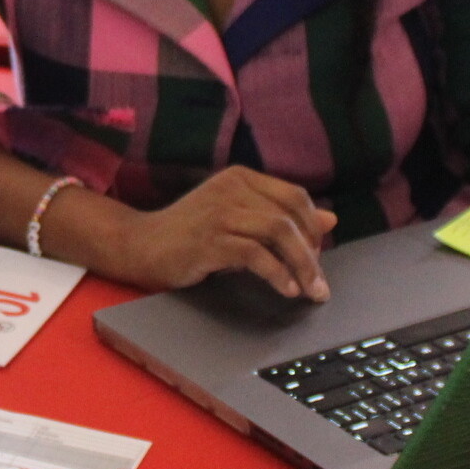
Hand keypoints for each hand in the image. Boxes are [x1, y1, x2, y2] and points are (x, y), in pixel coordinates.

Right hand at [58, 166, 335, 298]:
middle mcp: (232, 189)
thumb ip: (279, 217)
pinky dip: (277, 274)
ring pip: (278, 232)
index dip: (313, 227)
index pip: (294, 197)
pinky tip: (285, 289)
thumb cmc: (189, 234)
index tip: (318, 255)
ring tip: (310, 290)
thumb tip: (330, 220)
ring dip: (301, 265)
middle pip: (290, 216)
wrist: (139, 245)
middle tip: (320, 284)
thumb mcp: (239, 219)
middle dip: (312, 253)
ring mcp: (219, 212)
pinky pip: (256, 255)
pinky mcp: (209, 240)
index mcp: (241, 178)